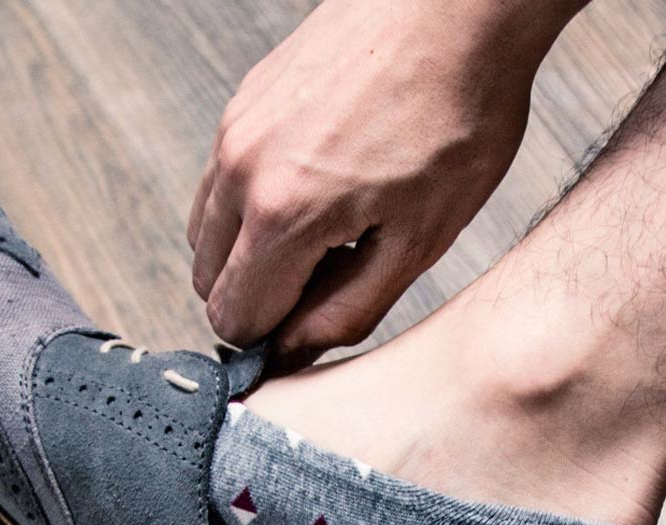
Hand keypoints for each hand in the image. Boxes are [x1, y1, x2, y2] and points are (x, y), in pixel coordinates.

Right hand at [188, 0, 583, 361]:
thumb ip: (349, 308)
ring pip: (207, 230)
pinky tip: (323, 186)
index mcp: (282, 214)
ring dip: (252, 251)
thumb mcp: (421, 238)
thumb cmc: (458, 116)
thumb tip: (296, 349)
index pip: (233, 318)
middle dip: (259, 297)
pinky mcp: (244, 100)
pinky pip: (222, 179)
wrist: (457, 10)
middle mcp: (240, 169)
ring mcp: (235, 128)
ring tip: (329, 233)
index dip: (273, 337)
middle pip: (207, 280)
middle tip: (330, 279)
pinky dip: (255, 204)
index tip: (315, 324)